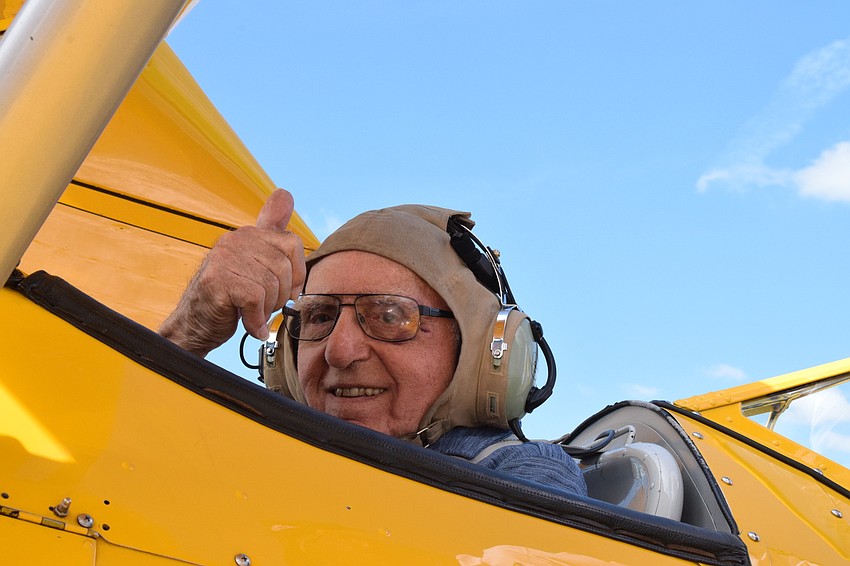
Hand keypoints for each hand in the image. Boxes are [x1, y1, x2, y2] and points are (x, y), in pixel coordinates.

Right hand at [159, 189, 305, 356]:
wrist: (196, 324)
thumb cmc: (231, 297)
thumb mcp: (255, 261)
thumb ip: (271, 230)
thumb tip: (285, 193)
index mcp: (249, 234)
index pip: (292, 243)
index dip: (296, 273)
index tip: (287, 290)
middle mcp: (235, 239)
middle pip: (283, 268)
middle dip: (280, 296)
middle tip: (264, 306)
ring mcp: (224, 257)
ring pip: (270, 285)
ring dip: (267, 309)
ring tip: (254, 314)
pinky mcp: (217, 279)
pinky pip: (255, 299)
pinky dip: (256, 319)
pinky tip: (250, 324)